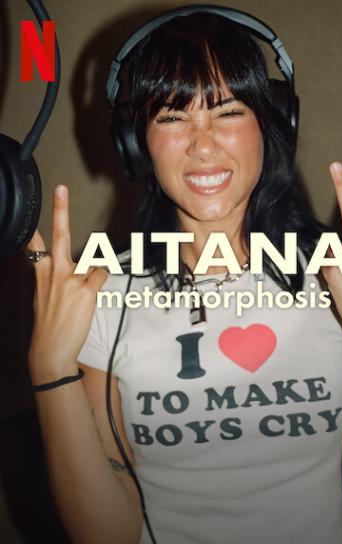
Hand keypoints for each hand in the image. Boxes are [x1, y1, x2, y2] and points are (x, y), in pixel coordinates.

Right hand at [28, 185, 107, 381]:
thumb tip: (68, 270)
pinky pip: (101, 274)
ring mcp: (70, 279)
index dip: (34, 227)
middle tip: (61, 188)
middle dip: (60, 209)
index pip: (35, 244)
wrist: (50, 349)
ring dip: (93, 273)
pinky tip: (95, 291)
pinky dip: (102, 279)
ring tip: (80, 296)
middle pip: (59, 235)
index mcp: (41, 274)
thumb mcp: (42, 299)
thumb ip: (51, 280)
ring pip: (91, 262)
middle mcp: (54, 272)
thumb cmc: (48, 326)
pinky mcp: (86, 289)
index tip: (31, 209)